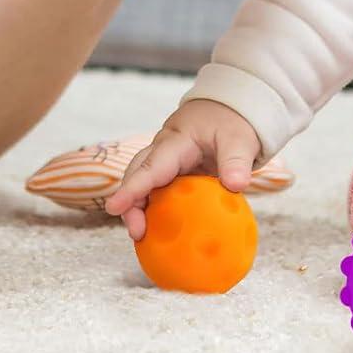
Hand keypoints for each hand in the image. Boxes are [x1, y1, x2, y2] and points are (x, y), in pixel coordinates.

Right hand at [102, 98, 260, 240]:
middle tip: (137, 232)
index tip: (113, 207)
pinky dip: (156, 213)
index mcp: (175, 142)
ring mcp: (165, 166)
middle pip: (136, 177)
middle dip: (129, 204)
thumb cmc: (229, 123)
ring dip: (140, 211)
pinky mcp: (172, 177)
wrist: (228, 113)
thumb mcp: (239, 139)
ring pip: (144, 188)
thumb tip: (237, 185)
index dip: (131, 189)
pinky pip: (159, 195)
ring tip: (145, 239)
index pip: (149, 167)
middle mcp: (163, 153)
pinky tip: (164, 237)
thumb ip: (236, 161)